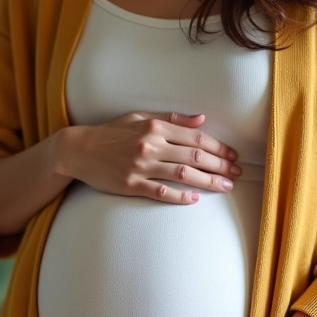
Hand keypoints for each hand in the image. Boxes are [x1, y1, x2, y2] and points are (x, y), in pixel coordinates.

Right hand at [60, 111, 242, 203]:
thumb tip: (201, 119)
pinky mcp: (131, 185)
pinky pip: (160, 192)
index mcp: (154, 126)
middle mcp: (150, 145)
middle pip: (194, 155)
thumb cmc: (112, 132)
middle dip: (220, 166)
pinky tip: (195, 199)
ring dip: (208, 181)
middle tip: (237, 173)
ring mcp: (140, 166)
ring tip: (225, 187)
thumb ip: (172, 118)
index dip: (218, 147)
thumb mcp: (140, 117)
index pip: (195, 137)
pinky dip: (179, 196)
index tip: (233, 156)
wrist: (79, 150)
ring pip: (183, 174)